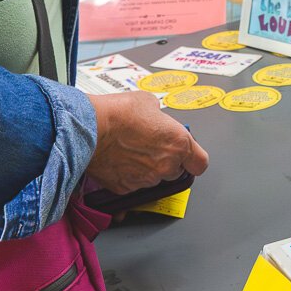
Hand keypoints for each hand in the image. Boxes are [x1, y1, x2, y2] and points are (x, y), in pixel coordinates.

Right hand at [84, 91, 209, 193]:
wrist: (89, 128)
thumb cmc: (118, 113)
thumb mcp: (148, 102)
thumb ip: (160, 116)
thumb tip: (156, 118)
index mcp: (178, 143)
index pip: (200, 163)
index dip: (194, 159)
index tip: (189, 155)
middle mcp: (165, 166)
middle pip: (175, 171)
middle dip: (167, 161)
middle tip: (151, 146)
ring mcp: (146, 180)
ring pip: (153, 178)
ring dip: (147, 168)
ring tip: (131, 149)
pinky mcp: (125, 188)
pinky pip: (133, 184)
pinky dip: (129, 175)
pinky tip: (119, 159)